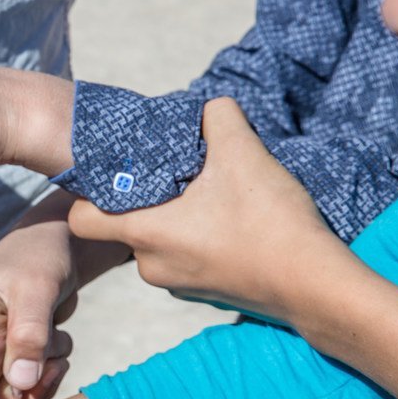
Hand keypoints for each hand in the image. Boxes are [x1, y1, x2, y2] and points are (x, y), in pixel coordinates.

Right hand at [0, 193, 77, 398]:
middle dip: (24, 391)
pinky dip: (45, 377)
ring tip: (56, 361)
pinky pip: (27, 381)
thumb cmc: (38, 257)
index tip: (29, 385)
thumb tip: (21, 382)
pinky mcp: (13, 351)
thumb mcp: (35, 290)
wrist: (55, 244)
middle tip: (52, 368)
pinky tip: (57, 360)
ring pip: (13, 389)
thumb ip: (29, 333)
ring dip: (40, 383)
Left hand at [68, 98, 337, 324]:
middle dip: (144, 198)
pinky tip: (228, 220)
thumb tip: (207, 106)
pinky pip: (183, 258)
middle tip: (175, 173)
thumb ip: (217, 117)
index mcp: (143, 233)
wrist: (316, 285)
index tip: (121, 172)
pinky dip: (196, 239)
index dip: (90, 192)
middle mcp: (150, 263)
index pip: (81, 217)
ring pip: (156, 241)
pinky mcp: (203, 292)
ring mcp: (176, 283)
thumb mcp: (242, 152)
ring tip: (207, 194)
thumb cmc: (270, 221)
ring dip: (174, 217)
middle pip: (123, 224)